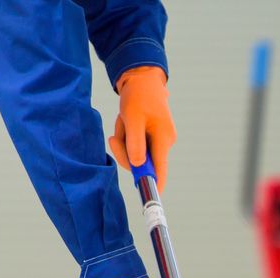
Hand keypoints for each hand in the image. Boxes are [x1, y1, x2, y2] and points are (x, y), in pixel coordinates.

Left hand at [109, 67, 175, 185]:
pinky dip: (127, 135)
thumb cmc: (138, 96)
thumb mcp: (133, 118)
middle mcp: (164, 142)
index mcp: (163, 139)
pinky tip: (127, 121)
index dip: (155, 184)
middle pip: (142, 162)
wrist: (141, 77)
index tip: (152, 198)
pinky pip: (135, 143)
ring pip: (136, 152)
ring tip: (123, 120)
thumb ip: (135, 143)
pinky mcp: (151, 135)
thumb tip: (138, 165)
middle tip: (115, 136)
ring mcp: (158, 139)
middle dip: (125, 151)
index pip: (160, 168)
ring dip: (124, 140)